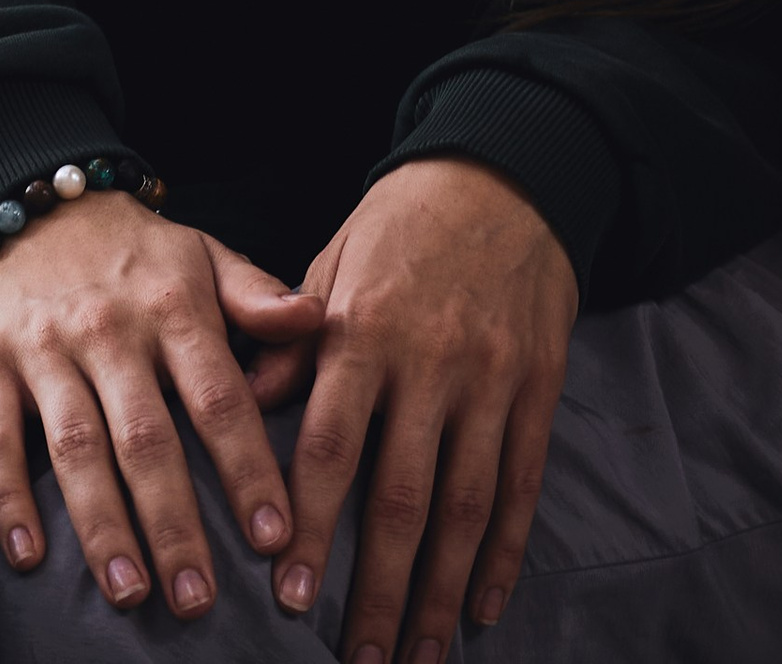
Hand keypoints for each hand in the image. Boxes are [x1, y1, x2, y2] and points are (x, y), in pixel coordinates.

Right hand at [0, 191, 323, 614]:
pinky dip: (9, 502)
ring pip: (76, 450)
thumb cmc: (135, 251)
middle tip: (200, 599)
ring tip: (130, 593)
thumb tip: (317, 319)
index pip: (219, 397)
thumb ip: (258, 296)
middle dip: (176, 523)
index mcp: (174, 307)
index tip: (275, 534)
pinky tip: (30, 559)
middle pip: (147, 439)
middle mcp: (112, 332)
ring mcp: (46, 352)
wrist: (34, 205)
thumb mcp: (204, 256)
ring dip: (102, 527)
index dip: (247, 467)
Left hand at [275, 157, 578, 663]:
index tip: (291, 598)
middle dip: (378, 589)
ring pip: (467, 503)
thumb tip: (242, 407)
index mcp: (365, 328)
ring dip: (442, 592)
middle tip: (356, 662)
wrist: (508, 167)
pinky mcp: (538, 381)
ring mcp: (492, 375)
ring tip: (419, 657)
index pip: (332, 446)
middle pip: (402, 496)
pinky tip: (487, 604)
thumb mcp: (334, 261)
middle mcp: (431, 359)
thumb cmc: (404, 222)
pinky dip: (506, 549)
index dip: (313, 527)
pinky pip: (524, 479)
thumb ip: (288, 340)